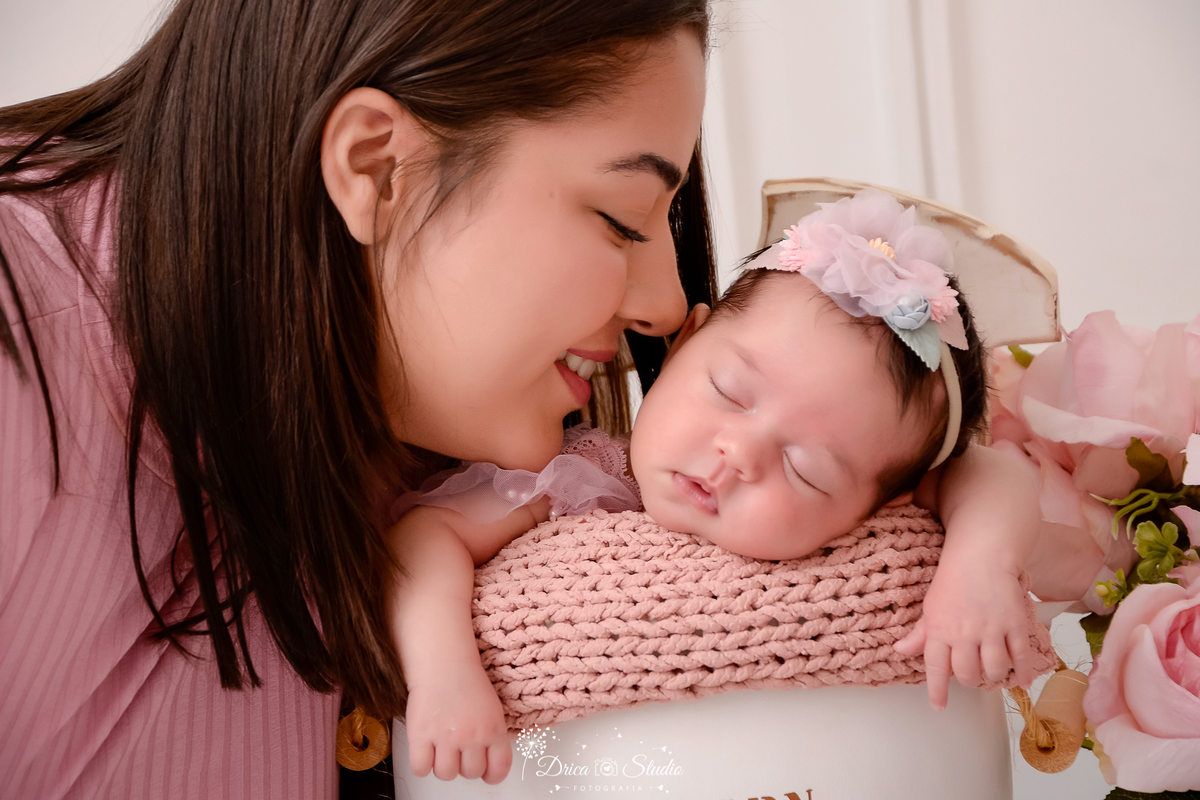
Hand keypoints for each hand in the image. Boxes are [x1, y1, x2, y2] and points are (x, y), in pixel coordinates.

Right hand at [405, 658, 512, 782]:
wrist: (443, 663)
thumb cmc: (467, 683)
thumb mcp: (492, 709)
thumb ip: (492, 737)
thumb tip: (488, 763)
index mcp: (494, 729)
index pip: (499, 769)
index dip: (491, 774)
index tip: (486, 772)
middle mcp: (471, 736)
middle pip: (470, 773)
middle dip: (464, 765)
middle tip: (458, 750)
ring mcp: (445, 736)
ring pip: (446, 774)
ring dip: (442, 765)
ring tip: (441, 748)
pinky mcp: (421, 734)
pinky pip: (421, 768)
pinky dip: (422, 764)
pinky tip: (425, 751)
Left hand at [894, 558, 1037, 709]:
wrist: (981, 554)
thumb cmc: (952, 579)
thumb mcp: (930, 606)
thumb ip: (920, 634)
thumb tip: (900, 651)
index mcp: (940, 630)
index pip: (936, 669)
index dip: (937, 691)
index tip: (939, 706)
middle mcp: (965, 634)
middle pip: (967, 674)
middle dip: (968, 681)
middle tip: (970, 678)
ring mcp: (992, 630)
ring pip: (994, 669)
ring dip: (993, 677)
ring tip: (992, 672)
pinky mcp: (1015, 624)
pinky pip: (1021, 656)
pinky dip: (1024, 672)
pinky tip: (1024, 681)